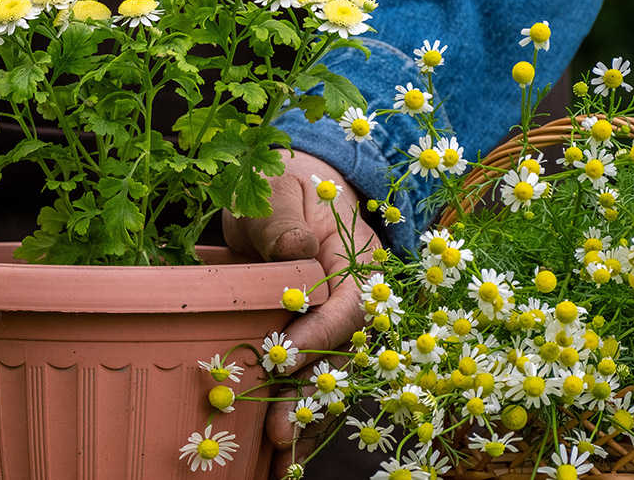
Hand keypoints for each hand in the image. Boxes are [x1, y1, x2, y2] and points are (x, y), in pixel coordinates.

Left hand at [222, 149, 379, 472]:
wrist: (287, 180)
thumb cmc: (281, 181)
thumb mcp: (276, 192)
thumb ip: (284, 224)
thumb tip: (299, 251)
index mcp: (356, 260)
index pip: (346, 305)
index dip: (318, 336)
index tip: (283, 357)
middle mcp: (355, 297)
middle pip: (341, 354)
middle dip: (311, 395)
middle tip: (278, 431)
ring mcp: (334, 318)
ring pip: (327, 373)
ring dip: (304, 413)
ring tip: (277, 453)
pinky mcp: (312, 333)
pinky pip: (311, 374)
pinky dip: (296, 406)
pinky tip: (276, 445)